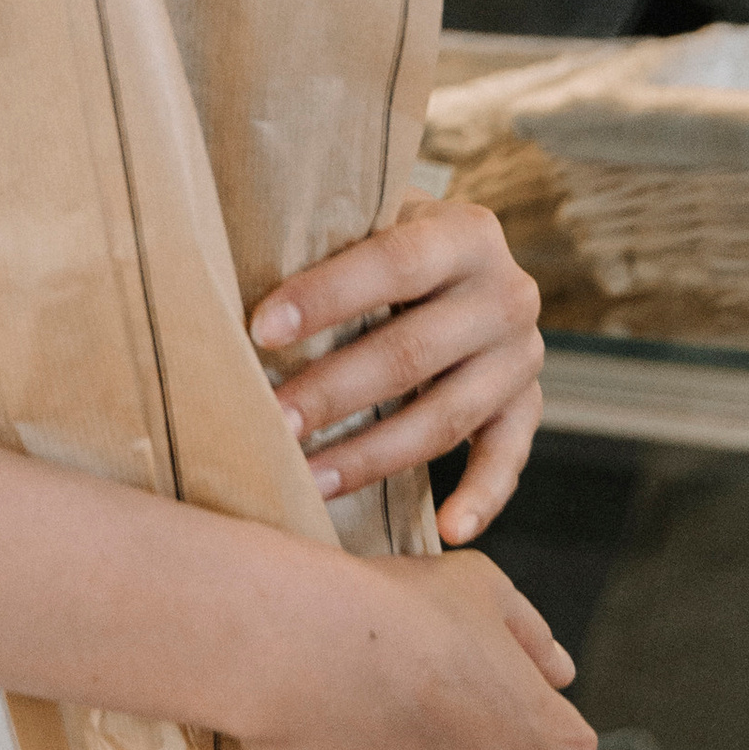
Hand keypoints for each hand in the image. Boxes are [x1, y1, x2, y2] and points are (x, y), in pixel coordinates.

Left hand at [251, 200, 543, 545]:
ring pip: (445, 416)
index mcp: (465, 232)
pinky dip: (481, 497)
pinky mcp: (526, 407)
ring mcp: (522, 356)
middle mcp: (507, 294)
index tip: (260, 331)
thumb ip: (324, 237)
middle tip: (274, 423)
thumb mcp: (367, 220)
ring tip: (309, 479)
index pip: (394, 262)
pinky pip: (507, 458)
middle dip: (335, 392)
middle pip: (412, 352)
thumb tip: (222, 267)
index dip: (326, 296)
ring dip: (372, 454)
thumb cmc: (381, 244)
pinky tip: (447, 529)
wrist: (461, 266)